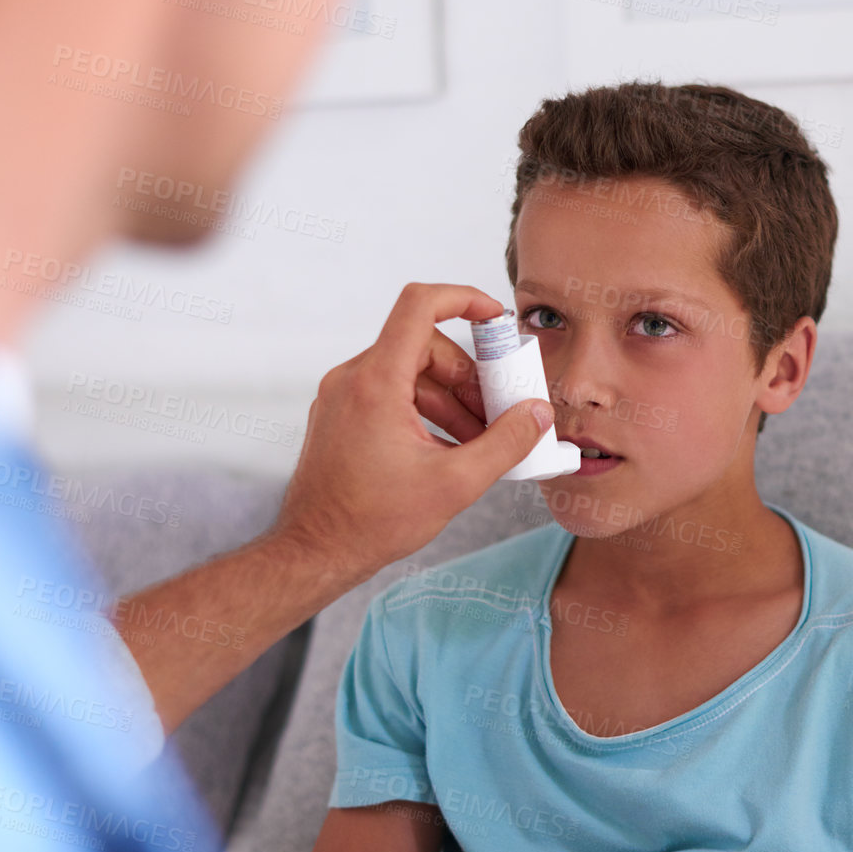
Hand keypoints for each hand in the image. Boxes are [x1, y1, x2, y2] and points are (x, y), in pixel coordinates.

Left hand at [272, 283, 553, 589]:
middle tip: (497, 413)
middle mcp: (353, 379)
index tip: (494, 317)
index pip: (419, 306)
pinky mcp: (341, 416)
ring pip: (409, 373)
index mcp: (376, 382)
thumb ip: (505, 443)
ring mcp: (343, 397)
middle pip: (424, 347)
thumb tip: (537, 415)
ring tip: (478, 440)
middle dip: (468, 377)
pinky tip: (448, 448)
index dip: (463, 299)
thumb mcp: (454, 483)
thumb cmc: (370, 522)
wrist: (315, 552)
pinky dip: (424, 411)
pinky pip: (391, 394)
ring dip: (449, 399)